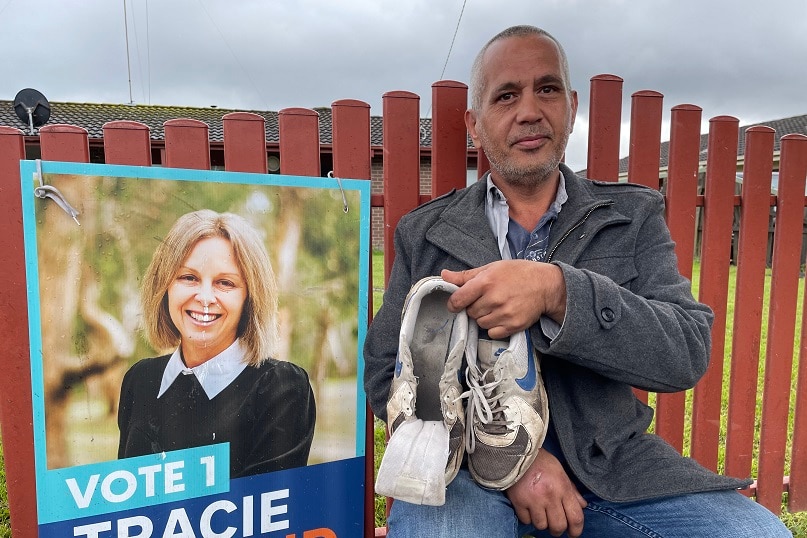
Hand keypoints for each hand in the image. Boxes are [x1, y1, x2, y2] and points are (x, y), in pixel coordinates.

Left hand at [441, 261, 565, 339]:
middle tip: (487, 299)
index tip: (457, 303)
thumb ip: (466, 275)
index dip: (454, 303)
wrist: (545, 285)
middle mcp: (494, 299)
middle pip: (470, 312)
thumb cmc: (517, 273)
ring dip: (484, 317)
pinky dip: (494, 327)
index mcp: (486, 282)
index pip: (458, 300)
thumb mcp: (491, 268)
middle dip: (474, 307)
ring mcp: (504, 314)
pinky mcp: (513, 326)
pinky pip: (492, 333)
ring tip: (497, 306)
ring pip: (480, 323)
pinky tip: (502, 316)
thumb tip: (444, 275)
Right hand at [506, 449, 586, 536]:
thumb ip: (571, 489)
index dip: (576, 530)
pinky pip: (526, 520)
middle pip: (558, 526)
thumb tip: (582, 505)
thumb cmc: (540, 460)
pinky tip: (528, 508)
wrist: (516, 451)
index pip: (576, 517)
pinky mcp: (519, 501)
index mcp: (562, 488)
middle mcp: (550, 496)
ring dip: (541, 522)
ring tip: (539, 513)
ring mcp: (534, 500)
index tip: (573, 533)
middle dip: (557, 530)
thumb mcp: (560, 471)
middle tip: (555, 526)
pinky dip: (527, 518)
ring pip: (541, 525)